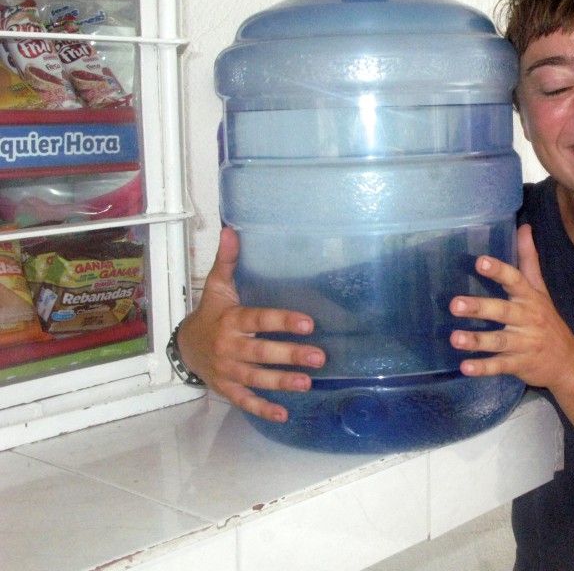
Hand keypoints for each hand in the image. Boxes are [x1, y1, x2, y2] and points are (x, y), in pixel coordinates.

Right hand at [177, 227, 325, 422]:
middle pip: (262, 352)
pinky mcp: (227, 388)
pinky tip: (283, 413)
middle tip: (319, 356)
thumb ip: (227, 261)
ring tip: (307, 383)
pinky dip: (262, 409)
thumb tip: (231, 230)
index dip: (283, 321)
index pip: (260, 320)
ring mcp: (227, 371)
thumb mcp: (216, 286)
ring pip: (257, 378)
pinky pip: (245, 401)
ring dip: (282, 382)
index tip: (308, 323)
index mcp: (231, 320)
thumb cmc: (210, 313)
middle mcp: (229, 347)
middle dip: (290, 355)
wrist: (183, 346)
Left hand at [449, 224, 573, 390]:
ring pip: (499, 341)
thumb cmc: (549, 321)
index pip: (516, 281)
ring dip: (477, 341)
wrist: (569, 363)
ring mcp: (524, 344)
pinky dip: (483, 368)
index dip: (499, 271)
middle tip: (455, 304)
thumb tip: (524, 227)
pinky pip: (500, 366)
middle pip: (503, 312)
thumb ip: (529, 260)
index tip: (480, 262)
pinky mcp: (519, 365)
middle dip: (480, 308)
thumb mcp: (541, 290)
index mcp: (530, 299)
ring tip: (454, 338)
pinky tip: (465, 367)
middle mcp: (527, 319)